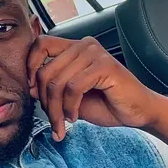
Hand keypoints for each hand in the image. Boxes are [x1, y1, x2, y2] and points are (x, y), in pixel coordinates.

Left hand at [27, 35, 161, 140]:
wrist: (137, 112)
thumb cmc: (106, 103)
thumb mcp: (70, 97)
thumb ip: (51, 88)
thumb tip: (30, 88)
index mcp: (74, 48)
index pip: (40, 45)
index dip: (30, 67)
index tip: (33, 91)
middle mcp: (83, 45)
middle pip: (45, 70)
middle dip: (45, 102)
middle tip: (52, 120)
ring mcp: (94, 53)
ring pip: (57, 81)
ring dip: (56, 109)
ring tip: (63, 122)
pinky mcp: (104, 66)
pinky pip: (73, 87)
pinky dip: (70, 107)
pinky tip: (75, 116)